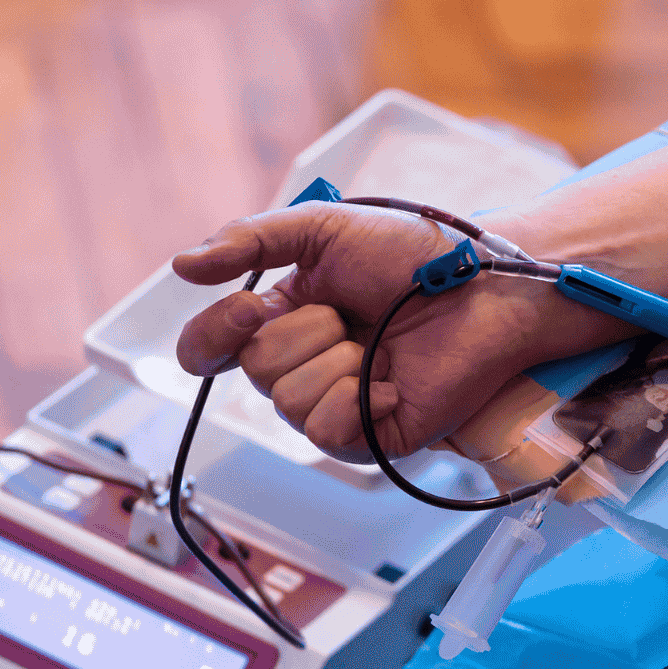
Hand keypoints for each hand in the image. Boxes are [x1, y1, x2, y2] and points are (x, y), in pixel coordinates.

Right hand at [172, 202, 589, 462]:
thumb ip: (252, 240)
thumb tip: (181, 267)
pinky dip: (359, 399)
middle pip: (254, 370)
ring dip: (338, 362)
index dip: (213, 336)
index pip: (207, 350)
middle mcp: (302, 368)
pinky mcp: (373, 438)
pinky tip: (393, 381)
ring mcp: (337, 406)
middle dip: (306, 332)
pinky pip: (327, 433)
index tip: (249, 308)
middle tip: (354, 314)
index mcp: (282, 320)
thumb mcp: (324, 230)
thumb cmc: (416, 255)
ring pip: (289, 404)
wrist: (485, 286)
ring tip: (380, 345)